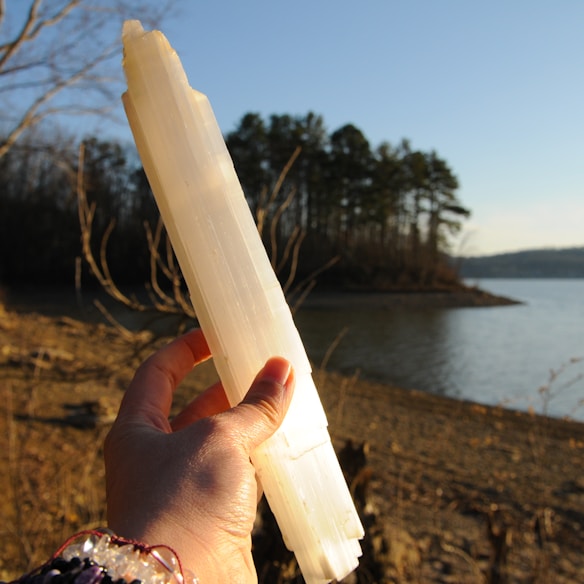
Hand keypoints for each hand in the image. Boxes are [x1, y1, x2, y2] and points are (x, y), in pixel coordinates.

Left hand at [104, 329, 294, 582]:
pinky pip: (242, 473)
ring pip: (223, 441)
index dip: (186, 350)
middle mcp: (158, 457)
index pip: (158, 374)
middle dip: (230, 384)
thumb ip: (253, 406)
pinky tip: (288, 441)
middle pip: (195, 406)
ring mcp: (187, 488)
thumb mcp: (218, 440)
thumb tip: (282, 370)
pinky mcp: (214, 514)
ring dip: (252, 421)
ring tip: (284, 396)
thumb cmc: (183, 502)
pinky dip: (263, 455)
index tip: (217, 335)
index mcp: (138, 431)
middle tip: (264, 366)